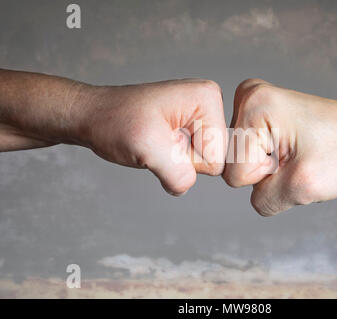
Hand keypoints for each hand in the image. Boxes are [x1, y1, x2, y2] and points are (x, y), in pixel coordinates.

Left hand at [77, 79, 226, 194]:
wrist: (95, 118)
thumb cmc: (115, 121)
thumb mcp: (145, 146)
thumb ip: (176, 171)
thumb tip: (187, 186)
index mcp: (207, 99)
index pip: (217, 157)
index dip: (186, 159)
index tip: (161, 141)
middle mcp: (209, 106)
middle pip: (215, 161)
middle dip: (183, 162)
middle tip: (157, 144)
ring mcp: (201, 119)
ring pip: (204, 165)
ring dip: (176, 163)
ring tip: (155, 144)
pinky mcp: (192, 132)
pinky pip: (194, 164)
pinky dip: (174, 164)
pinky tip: (158, 147)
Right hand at [223, 79, 336, 215]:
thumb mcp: (303, 187)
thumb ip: (263, 200)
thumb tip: (248, 193)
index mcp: (255, 106)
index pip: (235, 173)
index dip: (267, 178)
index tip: (294, 160)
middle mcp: (248, 97)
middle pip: (234, 165)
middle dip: (267, 172)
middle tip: (296, 158)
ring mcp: (252, 103)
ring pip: (242, 161)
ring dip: (271, 167)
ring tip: (298, 153)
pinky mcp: (258, 112)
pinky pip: (249, 153)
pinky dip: (272, 159)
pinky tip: (293, 148)